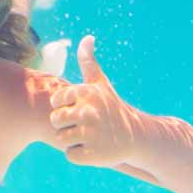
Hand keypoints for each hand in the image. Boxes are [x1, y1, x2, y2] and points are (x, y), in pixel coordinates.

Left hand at [48, 36, 141, 166]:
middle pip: (55, 121)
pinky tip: (94, 149)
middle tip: (85, 126)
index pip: (55, 101)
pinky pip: (70, 155)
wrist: (137, 137)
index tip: (80, 108)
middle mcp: (88, 111)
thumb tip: (87, 37)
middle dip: (67, 125)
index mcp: (86, 93)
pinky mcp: (93, 154)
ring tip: (90, 137)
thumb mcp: (101, 84)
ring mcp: (91, 134)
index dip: (65, 107)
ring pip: (61, 139)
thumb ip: (89, 62)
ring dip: (72, 141)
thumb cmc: (113, 109)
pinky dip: (79, 155)